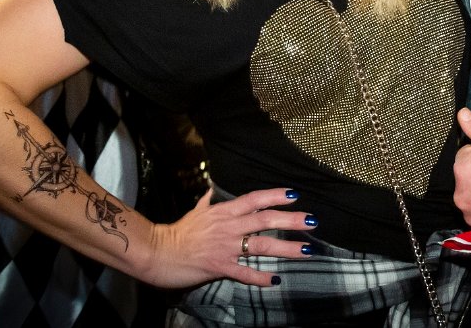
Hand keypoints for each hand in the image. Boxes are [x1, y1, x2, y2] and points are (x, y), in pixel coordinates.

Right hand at [143, 187, 314, 288]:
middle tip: (312, 220)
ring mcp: (225, 247)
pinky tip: (275, 280)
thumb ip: (207, 201)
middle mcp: (228, 226)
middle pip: (265, 220)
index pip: (254, 199)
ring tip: (306, 249)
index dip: (275, 195)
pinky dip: (260, 276)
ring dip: (286, 247)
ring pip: (261, 245)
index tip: (294, 194)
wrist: (158, 252)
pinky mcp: (219, 266)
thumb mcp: (196, 211)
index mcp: (224, 211)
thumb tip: (212, 191)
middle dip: (290, 220)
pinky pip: (244, 272)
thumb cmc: (178, 232)